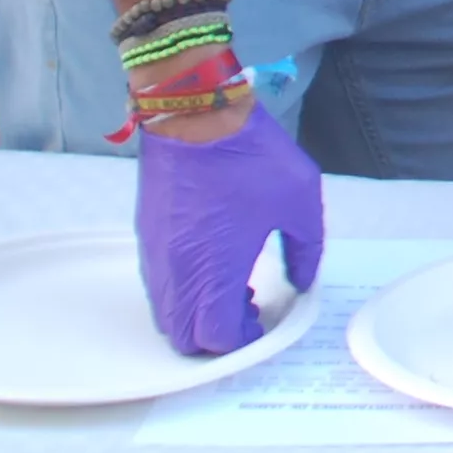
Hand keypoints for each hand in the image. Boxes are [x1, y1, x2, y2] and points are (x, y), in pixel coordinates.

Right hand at [135, 100, 324, 354]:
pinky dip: (182, 291)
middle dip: (214, 337)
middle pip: (182, 337)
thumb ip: (306, 251)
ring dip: (195, 315)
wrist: (195, 113)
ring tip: (231, 286)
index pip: (215, 337)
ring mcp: (156, 254)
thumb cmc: (251, 155)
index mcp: (214, 269)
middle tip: (245, 310)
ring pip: (166, 313)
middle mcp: (177, 271)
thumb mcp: (301, 201)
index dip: (241, 339)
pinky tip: (210, 263)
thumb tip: (300, 281)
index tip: (261, 319)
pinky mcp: (146, 234)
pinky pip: (159, 284)